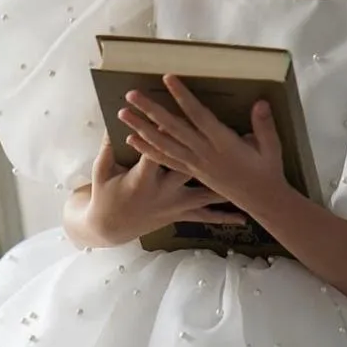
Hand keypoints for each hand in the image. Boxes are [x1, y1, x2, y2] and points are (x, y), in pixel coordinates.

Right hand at [83, 132, 246, 246]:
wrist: (110, 229)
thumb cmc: (104, 196)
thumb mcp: (100, 170)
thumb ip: (106, 147)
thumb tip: (111, 123)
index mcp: (144, 180)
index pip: (158, 151)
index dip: (165, 134)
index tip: (175, 117)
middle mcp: (165, 192)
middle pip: (189, 167)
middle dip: (207, 156)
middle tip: (226, 142)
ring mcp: (176, 204)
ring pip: (205, 192)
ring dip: (225, 185)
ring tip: (245, 180)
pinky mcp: (181, 214)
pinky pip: (206, 215)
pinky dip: (224, 217)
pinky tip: (243, 217)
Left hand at [120, 75, 288, 212]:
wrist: (262, 201)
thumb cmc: (268, 170)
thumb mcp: (272, 148)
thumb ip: (265, 125)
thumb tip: (261, 102)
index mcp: (224, 143)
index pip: (198, 116)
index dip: (182, 97)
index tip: (168, 78)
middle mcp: (205, 153)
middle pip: (172, 128)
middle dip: (150, 110)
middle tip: (131, 94)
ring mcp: (195, 165)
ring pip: (163, 144)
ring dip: (141, 128)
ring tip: (122, 114)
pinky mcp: (192, 173)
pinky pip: (165, 161)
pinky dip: (148, 150)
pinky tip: (132, 140)